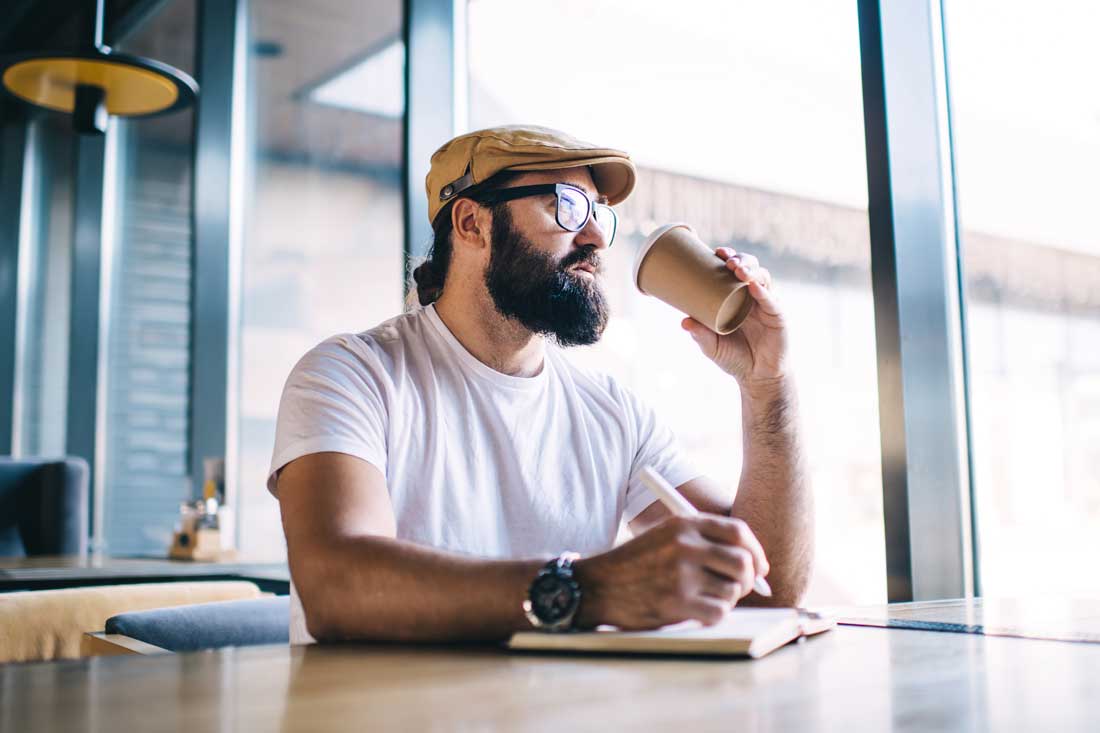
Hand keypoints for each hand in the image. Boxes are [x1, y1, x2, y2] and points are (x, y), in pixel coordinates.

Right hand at [573, 514, 769, 629]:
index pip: (738, 532)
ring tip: (704, 599)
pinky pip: (719, 612)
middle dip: (748, 580)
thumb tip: (752, 564)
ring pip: (732, 590)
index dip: (756, 551)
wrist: (598, 586)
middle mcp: (685, 545)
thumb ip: (703, 542)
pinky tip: (696, 612)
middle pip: (743, 562)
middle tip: (739, 588)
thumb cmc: (636, 564)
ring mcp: (681, 574)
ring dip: (725, 599)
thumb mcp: (665, 537)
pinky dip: (713, 615)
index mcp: (684, 524)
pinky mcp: (677, 602)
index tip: (760, 568)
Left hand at [681, 247, 788, 393]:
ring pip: (762, 278)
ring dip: (750, 270)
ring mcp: (767, 304)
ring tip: (737, 269)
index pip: (733, 271)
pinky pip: (771, 300)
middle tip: (726, 260)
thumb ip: (700, 335)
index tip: (715, 251)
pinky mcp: (778, 316)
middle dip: (739, 259)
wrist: (757, 378)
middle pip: (750, 268)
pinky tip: (753, 286)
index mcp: (736, 297)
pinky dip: (763, 291)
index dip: (726, 258)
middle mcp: (753, 296)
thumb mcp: (711, 346)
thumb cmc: (733, 358)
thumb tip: (683, 321)